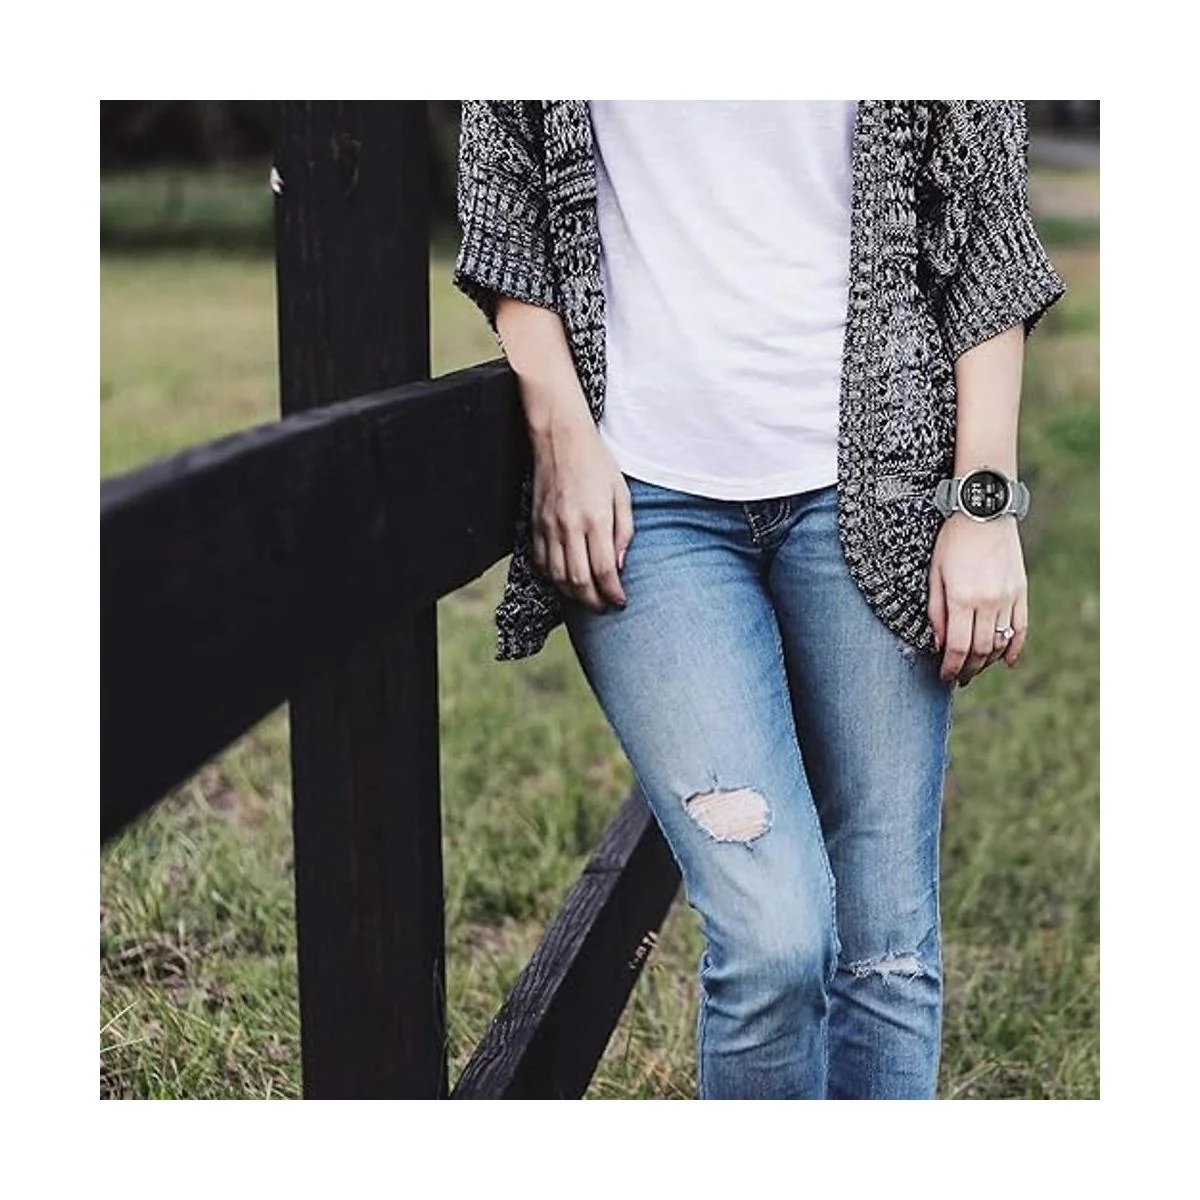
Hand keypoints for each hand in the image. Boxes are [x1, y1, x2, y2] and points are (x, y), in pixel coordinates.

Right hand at [528, 412, 633, 610]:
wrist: (560, 438)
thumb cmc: (596, 462)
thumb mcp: (621, 493)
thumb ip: (624, 531)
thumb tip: (620, 565)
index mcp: (596, 518)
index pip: (604, 570)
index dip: (613, 593)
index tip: (620, 601)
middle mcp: (570, 526)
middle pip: (579, 581)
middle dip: (593, 601)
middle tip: (605, 606)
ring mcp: (548, 527)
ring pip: (557, 576)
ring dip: (572, 594)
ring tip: (587, 597)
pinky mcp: (534, 524)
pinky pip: (540, 561)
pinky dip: (551, 577)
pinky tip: (564, 579)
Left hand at [927, 512, 1027, 685]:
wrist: (984, 511)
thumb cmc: (951, 541)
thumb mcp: (934, 574)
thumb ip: (935, 611)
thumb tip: (937, 644)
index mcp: (961, 598)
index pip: (957, 647)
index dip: (950, 668)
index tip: (944, 677)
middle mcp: (987, 602)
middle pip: (980, 650)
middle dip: (967, 669)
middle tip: (957, 678)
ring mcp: (1007, 598)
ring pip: (1000, 643)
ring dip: (987, 662)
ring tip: (975, 669)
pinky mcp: (1021, 591)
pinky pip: (1021, 627)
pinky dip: (1015, 648)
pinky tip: (1007, 661)